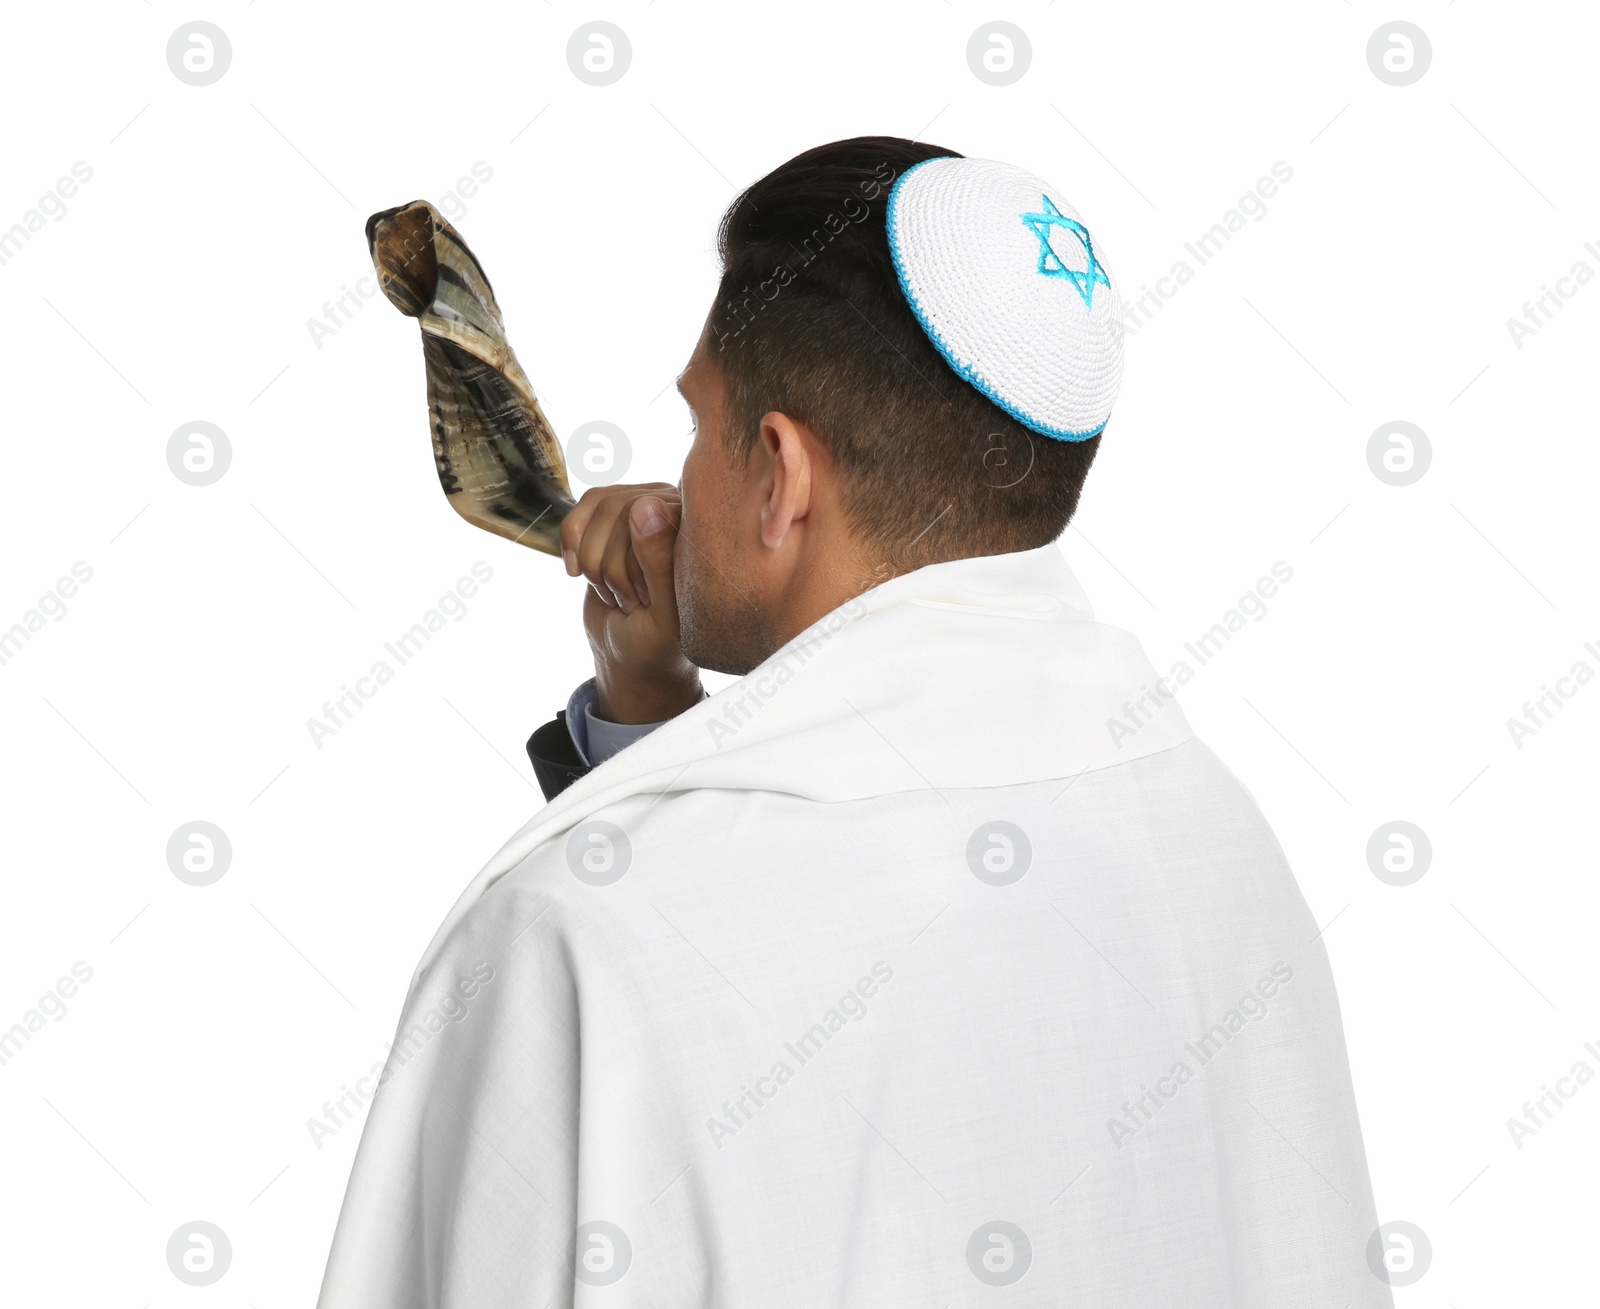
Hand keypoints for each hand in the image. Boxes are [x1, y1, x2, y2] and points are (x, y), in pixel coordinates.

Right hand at [559, 483, 703, 724]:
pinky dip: (572, 546)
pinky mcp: (612, 520)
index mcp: (701, 535)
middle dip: (612, 566)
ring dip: (593, 560)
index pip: (655, 515)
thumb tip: (645, 504)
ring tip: (615, 592)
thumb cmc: (656, 642)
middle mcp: (677, 513)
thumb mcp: (662, 614)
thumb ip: (661, 563)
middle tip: (631, 602)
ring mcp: (643, 511)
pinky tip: (579, 573)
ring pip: (598, 507)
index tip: (646, 600)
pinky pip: (580, 514)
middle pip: (621, 507)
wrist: (627, 653)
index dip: (635, 562)